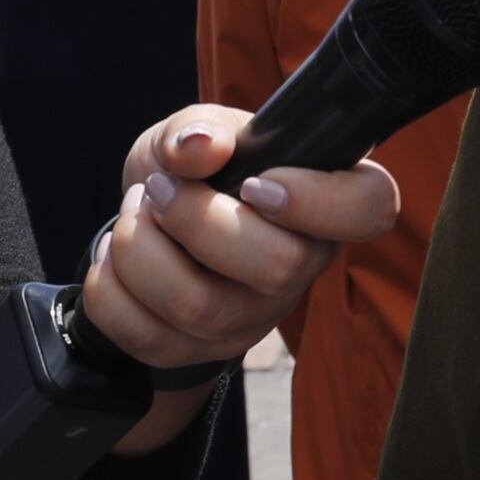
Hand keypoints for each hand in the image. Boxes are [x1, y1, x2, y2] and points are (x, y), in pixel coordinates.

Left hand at [84, 107, 400, 452]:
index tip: (256, 182)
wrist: (152, 223)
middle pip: (278, 266)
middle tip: (160, 187)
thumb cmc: (194, 171)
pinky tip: (115, 255)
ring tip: (133, 212)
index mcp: (325, 203)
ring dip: (142, 248)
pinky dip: (110, 287)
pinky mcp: (195, 352)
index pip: (369, 211)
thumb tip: (200, 147)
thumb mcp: (195, 130)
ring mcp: (250, 319)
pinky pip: (146, 335)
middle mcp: (301, 269)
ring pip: (199, 306)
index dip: (318, 200)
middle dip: (196, 218)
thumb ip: (199, 128)